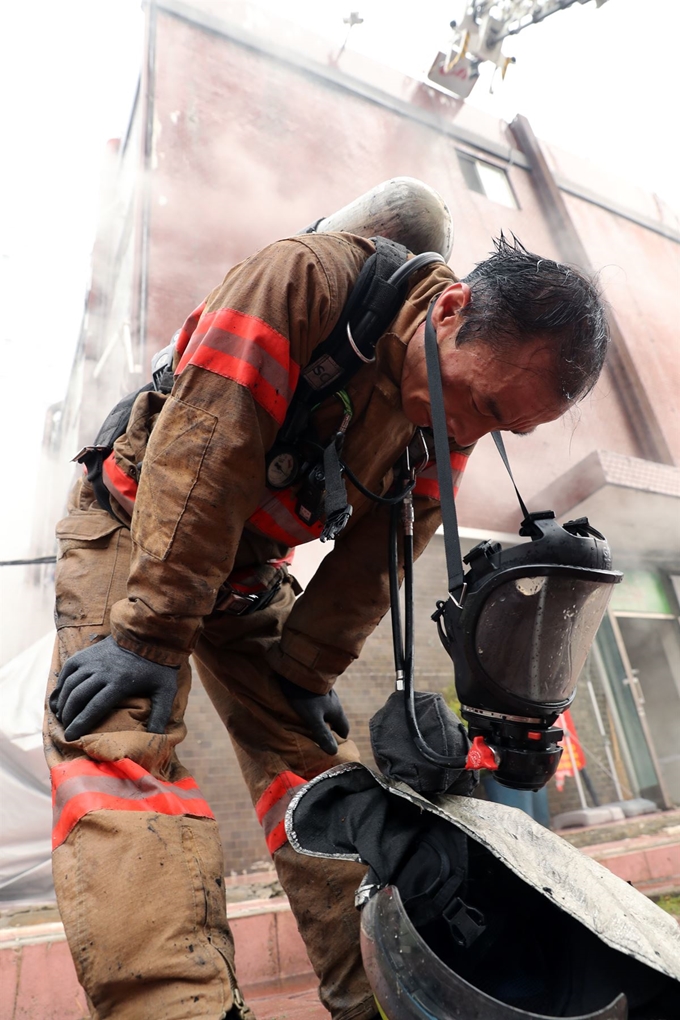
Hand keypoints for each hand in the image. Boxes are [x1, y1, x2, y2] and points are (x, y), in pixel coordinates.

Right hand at [50, 635, 178, 740]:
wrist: (148, 634)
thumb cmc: (157, 666)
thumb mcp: (165, 690)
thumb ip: (161, 714)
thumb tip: (157, 737)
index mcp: (119, 683)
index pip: (94, 707)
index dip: (80, 724)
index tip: (71, 736)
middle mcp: (102, 671)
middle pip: (78, 698)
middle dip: (69, 716)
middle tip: (66, 730)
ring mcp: (92, 661)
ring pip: (70, 685)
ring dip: (63, 702)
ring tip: (63, 717)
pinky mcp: (86, 653)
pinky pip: (68, 670)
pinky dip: (61, 685)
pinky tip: (61, 697)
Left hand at [277, 675, 348, 755]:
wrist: (300, 670)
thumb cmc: (306, 696)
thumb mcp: (313, 718)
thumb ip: (322, 734)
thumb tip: (333, 753)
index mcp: (337, 711)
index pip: (344, 728)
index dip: (340, 738)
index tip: (335, 745)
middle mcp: (335, 702)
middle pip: (336, 718)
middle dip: (331, 728)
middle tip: (322, 737)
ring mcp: (327, 693)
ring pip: (328, 708)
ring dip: (323, 717)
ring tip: (312, 724)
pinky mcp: (317, 687)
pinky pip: (320, 700)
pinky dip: (316, 707)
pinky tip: (307, 708)